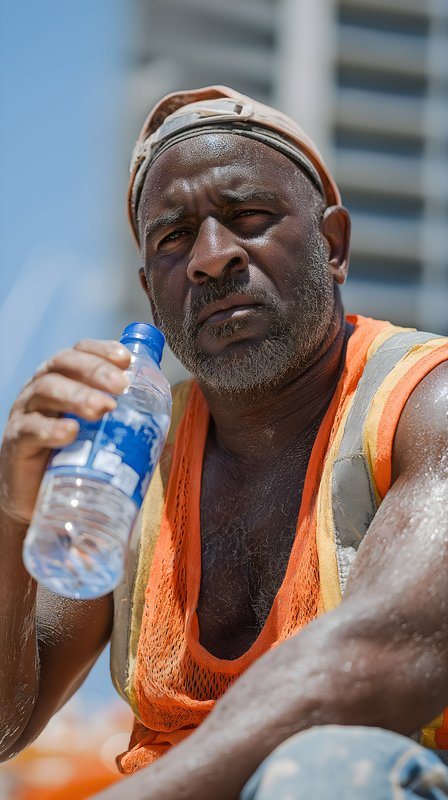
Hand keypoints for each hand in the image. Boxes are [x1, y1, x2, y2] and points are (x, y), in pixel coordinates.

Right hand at [0, 339, 130, 524]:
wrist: (37, 499)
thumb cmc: (73, 460)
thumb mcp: (100, 438)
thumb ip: (127, 432)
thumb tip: (167, 438)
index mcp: (65, 380)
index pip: (80, 351)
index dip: (102, 350)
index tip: (127, 359)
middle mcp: (43, 389)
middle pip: (63, 364)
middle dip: (95, 370)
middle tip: (120, 386)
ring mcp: (27, 413)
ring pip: (46, 391)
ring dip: (77, 396)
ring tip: (103, 408)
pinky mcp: (16, 442)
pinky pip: (30, 429)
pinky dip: (51, 428)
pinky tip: (71, 433)